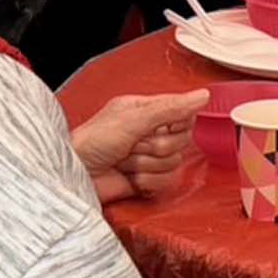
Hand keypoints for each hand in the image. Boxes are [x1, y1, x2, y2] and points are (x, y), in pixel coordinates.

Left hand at [73, 90, 207, 204]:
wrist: (73, 176)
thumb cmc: (91, 142)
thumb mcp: (132, 119)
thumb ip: (170, 108)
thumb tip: (203, 95)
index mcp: (146, 110)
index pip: (183, 113)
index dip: (176, 123)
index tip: (160, 126)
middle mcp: (150, 132)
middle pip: (182, 140)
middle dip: (156, 146)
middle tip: (133, 145)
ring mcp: (148, 157)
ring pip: (174, 163)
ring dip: (148, 165)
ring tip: (125, 162)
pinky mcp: (147, 180)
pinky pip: (167, 182)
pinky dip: (148, 182)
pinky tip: (131, 178)